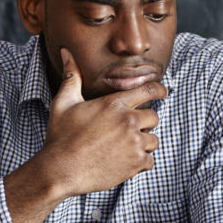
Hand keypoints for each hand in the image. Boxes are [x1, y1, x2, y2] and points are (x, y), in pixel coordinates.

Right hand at [42, 47, 167, 196]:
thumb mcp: (64, 103)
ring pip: (153, 140)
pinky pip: (150, 160)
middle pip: (154, 117)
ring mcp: (135, 143)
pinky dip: (140, 163)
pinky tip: (123, 162)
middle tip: (127, 131)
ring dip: (142, 143)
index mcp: (115, 103)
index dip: (159, 90)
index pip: (149, 90)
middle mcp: (129, 121)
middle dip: (144, 123)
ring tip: (122, 148)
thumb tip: (65, 52)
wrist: (60, 170)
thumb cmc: (60, 136)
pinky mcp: (136, 163)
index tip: (163, 92)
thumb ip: (72, 77)